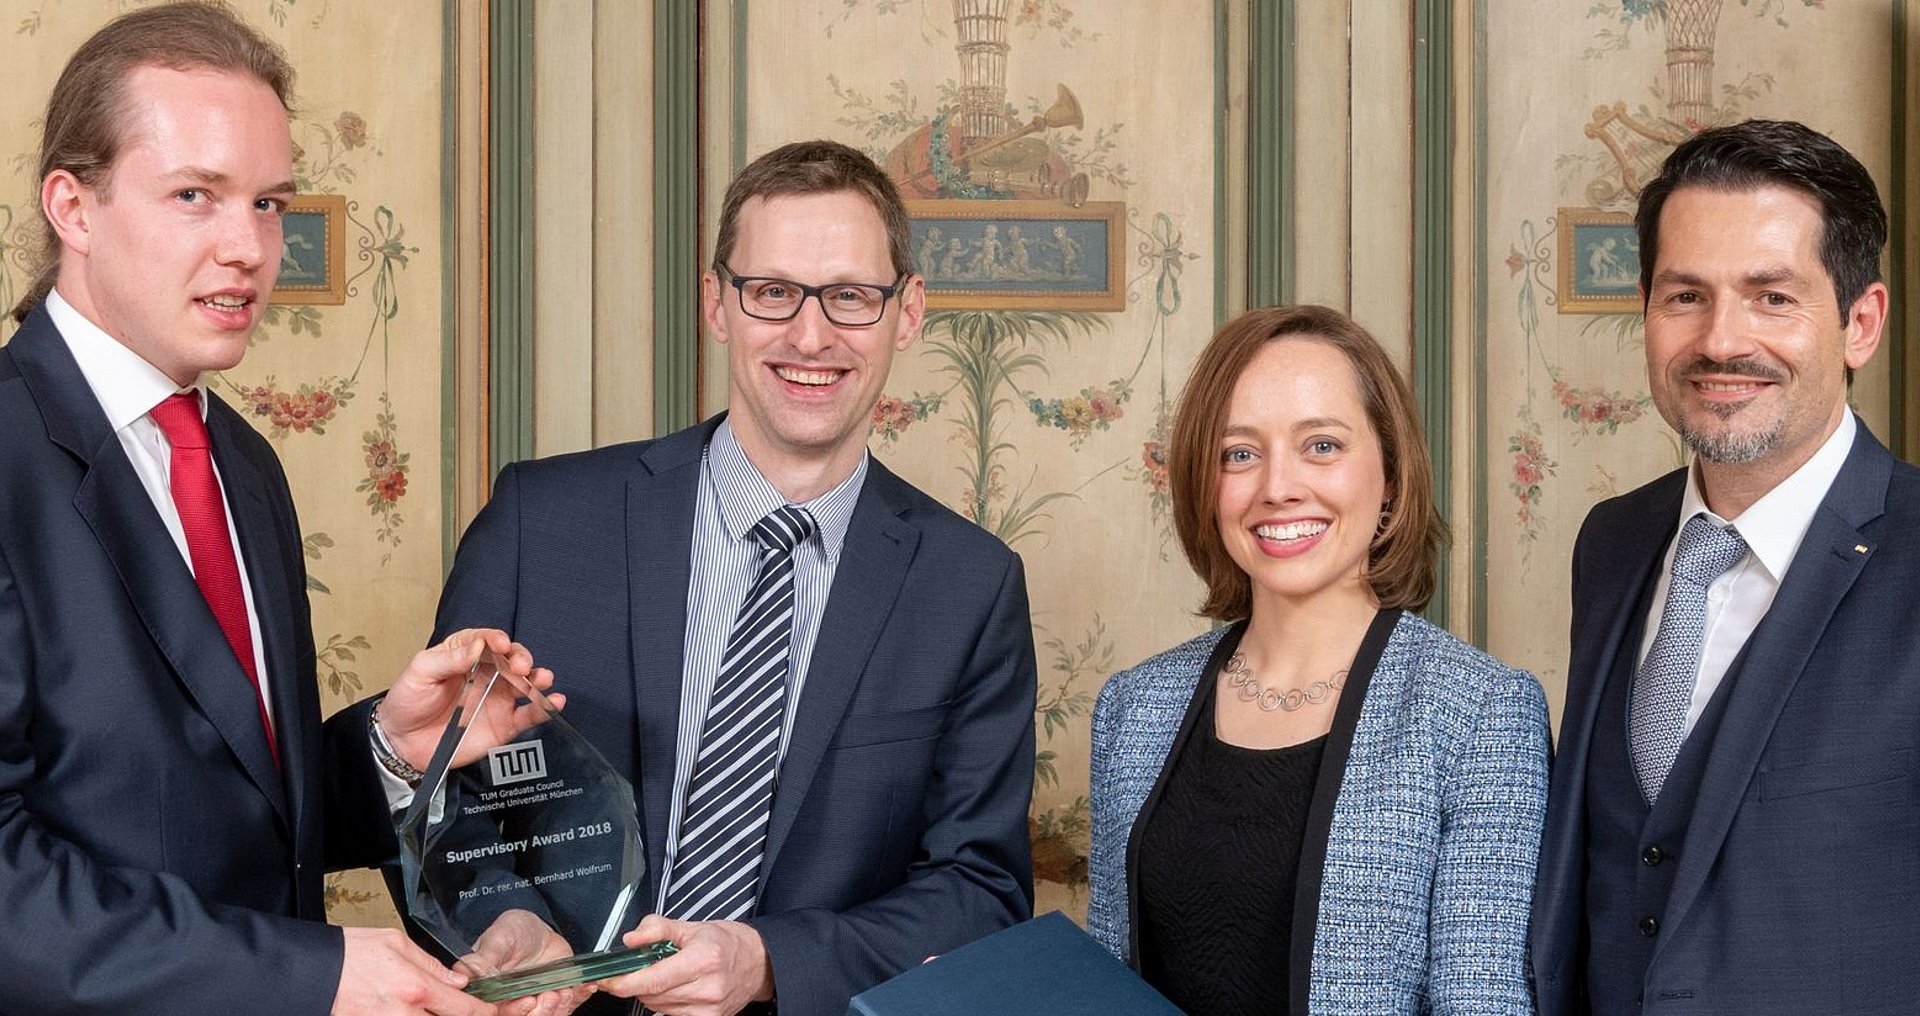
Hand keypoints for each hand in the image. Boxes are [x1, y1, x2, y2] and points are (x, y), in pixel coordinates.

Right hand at [333, 926, 493, 1015]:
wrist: (308, 974)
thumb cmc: (347, 954)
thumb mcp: (396, 943)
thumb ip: (432, 964)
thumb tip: (458, 980)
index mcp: (416, 988)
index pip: (465, 1010)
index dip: (485, 1012)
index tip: (492, 1009)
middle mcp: (405, 1015)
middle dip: (460, 1015)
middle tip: (463, 1006)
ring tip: (432, 1003)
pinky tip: (413, 1009)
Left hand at [379, 628, 564, 770]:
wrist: (403, 743)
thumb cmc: (408, 702)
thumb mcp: (420, 673)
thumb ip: (448, 659)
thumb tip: (477, 646)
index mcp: (465, 655)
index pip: (486, 640)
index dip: (496, 639)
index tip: (500, 644)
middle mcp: (487, 674)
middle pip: (513, 659)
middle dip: (521, 658)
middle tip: (519, 666)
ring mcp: (498, 699)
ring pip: (527, 684)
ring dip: (539, 678)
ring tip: (542, 678)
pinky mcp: (504, 724)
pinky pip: (529, 715)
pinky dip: (545, 709)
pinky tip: (554, 702)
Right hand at [460, 910, 593, 1015]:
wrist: (537, 928)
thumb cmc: (511, 931)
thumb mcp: (497, 939)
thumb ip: (484, 958)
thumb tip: (466, 973)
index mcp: (493, 993)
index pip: (499, 1013)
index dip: (515, 1011)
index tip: (526, 1000)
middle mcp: (513, 1001)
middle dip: (541, 1013)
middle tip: (549, 995)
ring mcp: (536, 1000)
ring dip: (559, 1008)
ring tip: (564, 991)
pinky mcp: (556, 997)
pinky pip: (568, 1006)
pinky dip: (578, 999)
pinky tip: (584, 987)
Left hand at [595, 916, 772, 1015]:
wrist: (758, 962)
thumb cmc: (726, 943)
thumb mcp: (691, 926)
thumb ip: (656, 928)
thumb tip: (630, 940)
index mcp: (703, 959)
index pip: (654, 979)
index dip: (625, 982)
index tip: (609, 980)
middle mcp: (708, 988)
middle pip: (652, 995)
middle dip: (638, 983)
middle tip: (642, 967)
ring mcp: (709, 1009)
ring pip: (659, 1007)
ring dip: (652, 993)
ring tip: (667, 974)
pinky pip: (672, 1015)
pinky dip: (666, 1002)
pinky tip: (677, 988)